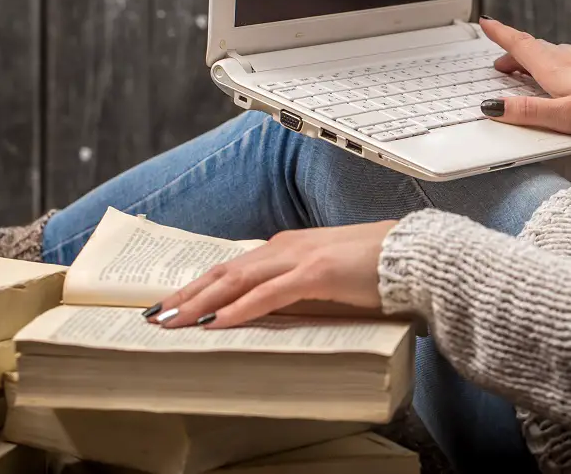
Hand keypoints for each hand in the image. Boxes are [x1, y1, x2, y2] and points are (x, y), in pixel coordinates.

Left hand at [150, 221, 396, 328]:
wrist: (414, 255)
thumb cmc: (377, 268)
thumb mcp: (329, 276)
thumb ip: (300, 285)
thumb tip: (272, 309)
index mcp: (288, 247)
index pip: (232, 267)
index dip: (199, 285)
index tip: (172, 303)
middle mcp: (286, 247)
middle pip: (224, 272)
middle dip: (186, 294)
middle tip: (155, 315)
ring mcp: (299, 258)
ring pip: (236, 281)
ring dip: (200, 303)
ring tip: (172, 321)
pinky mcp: (316, 274)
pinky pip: (267, 295)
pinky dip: (237, 309)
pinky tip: (215, 323)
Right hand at [479, 17, 570, 139]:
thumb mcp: (563, 116)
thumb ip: (527, 112)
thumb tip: (494, 107)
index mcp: (555, 68)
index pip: (521, 46)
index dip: (501, 35)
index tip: (486, 23)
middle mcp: (570, 60)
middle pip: (534, 50)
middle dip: (514, 54)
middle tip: (500, 65)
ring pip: (554, 54)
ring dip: (536, 59)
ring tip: (528, 71)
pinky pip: (570, 61)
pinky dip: (556, 64)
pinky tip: (566, 76)